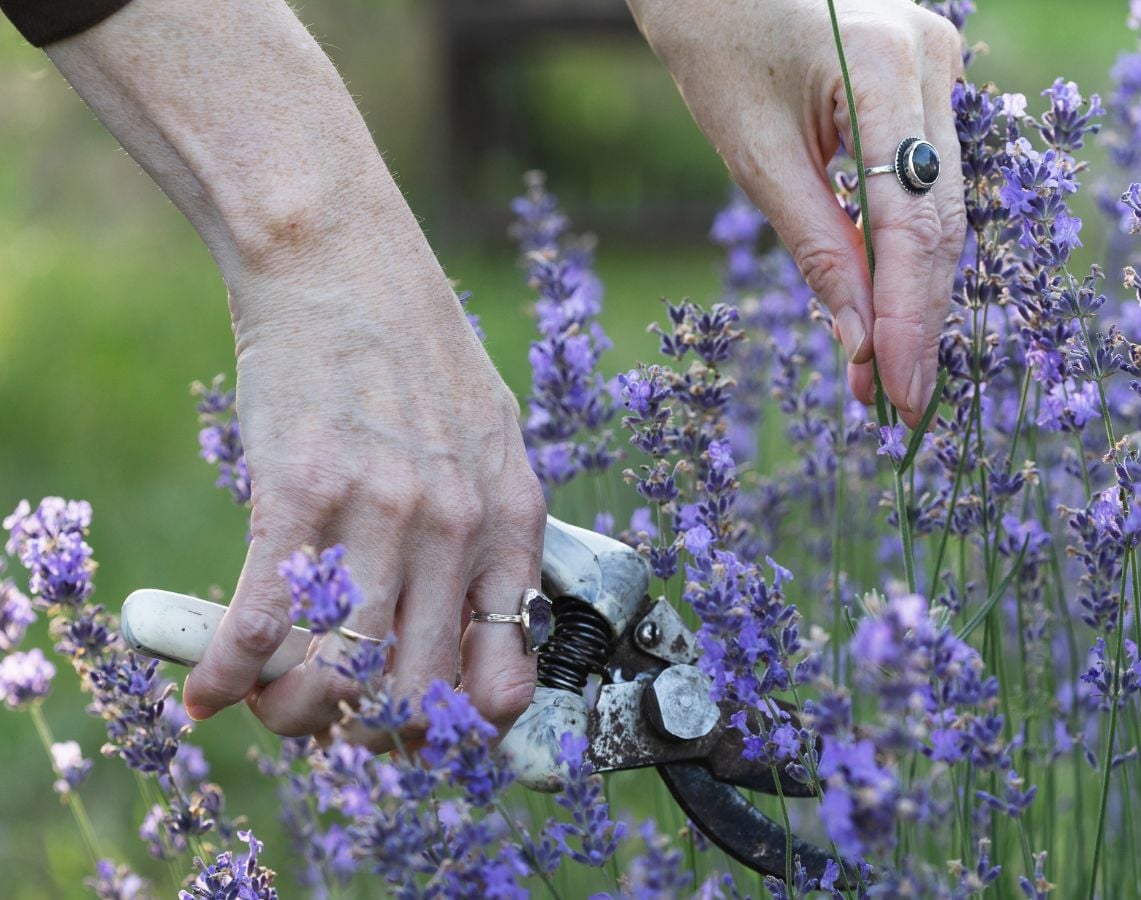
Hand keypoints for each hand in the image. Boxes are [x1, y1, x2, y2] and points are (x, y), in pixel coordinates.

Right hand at [183, 250, 545, 741]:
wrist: (342, 264)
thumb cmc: (417, 355)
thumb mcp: (494, 444)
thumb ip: (494, 534)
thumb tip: (491, 628)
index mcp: (509, 523)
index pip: (502, 677)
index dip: (456, 727)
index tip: (419, 726)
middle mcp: (453, 531)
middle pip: (413, 694)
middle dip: (367, 733)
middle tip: (337, 721)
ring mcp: (377, 517)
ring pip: (336, 676)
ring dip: (293, 715)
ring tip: (271, 704)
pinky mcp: (296, 495)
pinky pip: (260, 625)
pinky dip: (227, 675)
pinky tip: (210, 690)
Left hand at [630, 0, 965, 423]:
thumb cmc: (715, 39)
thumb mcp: (753, 153)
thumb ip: (816, 246)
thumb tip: (859, 342)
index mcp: (885, 65)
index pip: (914, 220)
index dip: (910, 317)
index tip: (899, 392)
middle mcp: (933, 59)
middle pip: (942, 221)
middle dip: (916, 320)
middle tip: (896, 402)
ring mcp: (940, 64)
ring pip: (942, 209)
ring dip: (913, 295)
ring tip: (881, 373)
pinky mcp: (929, 81)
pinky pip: (927, 183)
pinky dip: (905, 249)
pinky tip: (883, 309)